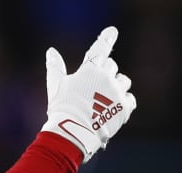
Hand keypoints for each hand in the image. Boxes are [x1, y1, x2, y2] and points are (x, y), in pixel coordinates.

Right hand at [41, 26, 136, 162]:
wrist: (73, 132)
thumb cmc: (62, 108)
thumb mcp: (55, 86)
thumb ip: (55, 67)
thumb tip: (51, 51)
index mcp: (90, 70)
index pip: (100, 49)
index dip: (106, 38)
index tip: (112, 31)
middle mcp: (107, 77)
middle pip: (111, 66)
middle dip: (105, 72)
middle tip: (94, 86)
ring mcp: (117, 91)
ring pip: (123, 81)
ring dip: (116, 86)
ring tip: (104, 99)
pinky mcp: (125, 106)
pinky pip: (130, 98)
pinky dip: (123, 102)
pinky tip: (112, 109)